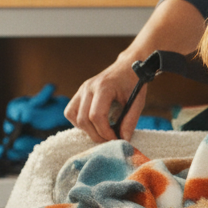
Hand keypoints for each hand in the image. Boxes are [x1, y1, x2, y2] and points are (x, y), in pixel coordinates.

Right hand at [65, 0, 206, 141]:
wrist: (127, 67)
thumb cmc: (133, 83)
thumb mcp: (137, 101)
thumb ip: (130, 120)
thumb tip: (123, 139)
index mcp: (104, 87)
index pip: (97, 116)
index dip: (105, 132)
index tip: (116, 139)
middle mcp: (88, 87)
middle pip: (84, 119)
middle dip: (97, 135)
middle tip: (111, 140)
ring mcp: (81, 89)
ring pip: (73, 117)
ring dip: (87, 130)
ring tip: (103, 132)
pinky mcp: (79, 93)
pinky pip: (71, 112)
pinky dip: (79, 123)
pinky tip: (93, 124)